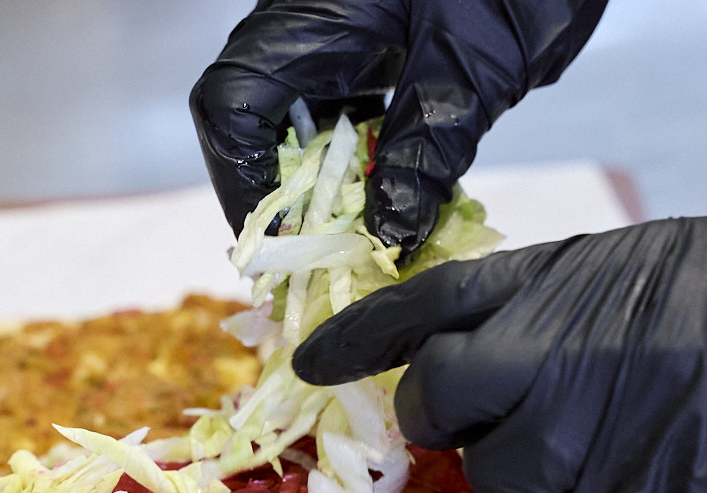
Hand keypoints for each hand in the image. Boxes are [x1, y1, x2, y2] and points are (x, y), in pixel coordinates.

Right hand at [190, 0, 606, 252]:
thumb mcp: (472, 66)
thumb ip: (425, 149)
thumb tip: (389, 233)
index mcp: (310, 14)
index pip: (233, 105)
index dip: (245, 184)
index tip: (284, 243)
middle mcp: (306, 17)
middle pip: (254, 117)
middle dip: (284, 193)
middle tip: (321, 254)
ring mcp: (337, 24)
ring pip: (299, 115)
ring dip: (324, 180)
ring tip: (358, 236)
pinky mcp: (372, 35)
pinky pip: (346, 104)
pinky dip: (362, 154)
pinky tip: (393, 191)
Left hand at [292, 216, 706, 492]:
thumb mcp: (659, 268)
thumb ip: (558, 306)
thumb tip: (490, 351)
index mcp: (558, 285)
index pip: (419, 308)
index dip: (356, 337)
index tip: (308, 362)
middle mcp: (546, 364)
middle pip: (433, 408)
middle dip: (450, 421)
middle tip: (502, 419)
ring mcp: (576, 449)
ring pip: (500, 486)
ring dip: (542, 477)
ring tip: (627, 446)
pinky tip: (659, 492)